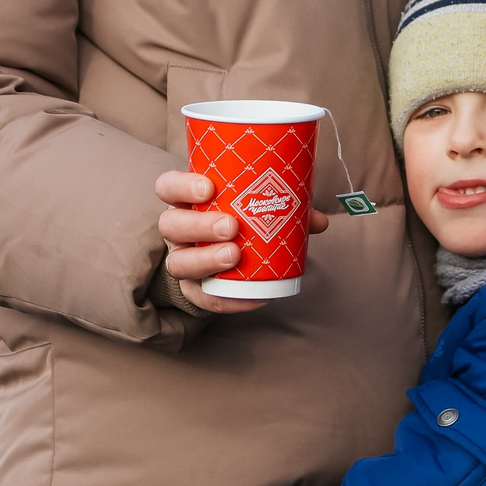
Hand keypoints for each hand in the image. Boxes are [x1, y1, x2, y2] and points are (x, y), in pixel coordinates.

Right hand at [156, 171, 329, 314]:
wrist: (230, 258)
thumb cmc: (244, 220)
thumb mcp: (259, 207)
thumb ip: (289, 207)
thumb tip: (317, 221)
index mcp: (187, 201)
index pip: (168, 187)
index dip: (181, 186)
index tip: (208, 187)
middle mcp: (178, 230)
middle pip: (171, 225)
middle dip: (199, 225)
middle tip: (231, 225)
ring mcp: (182, 260)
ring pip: (178, 262)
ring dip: (205, 260)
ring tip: (234, 255)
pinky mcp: (194, 289)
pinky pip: (203, 297)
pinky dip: (226, 299)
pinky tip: (251, 298)